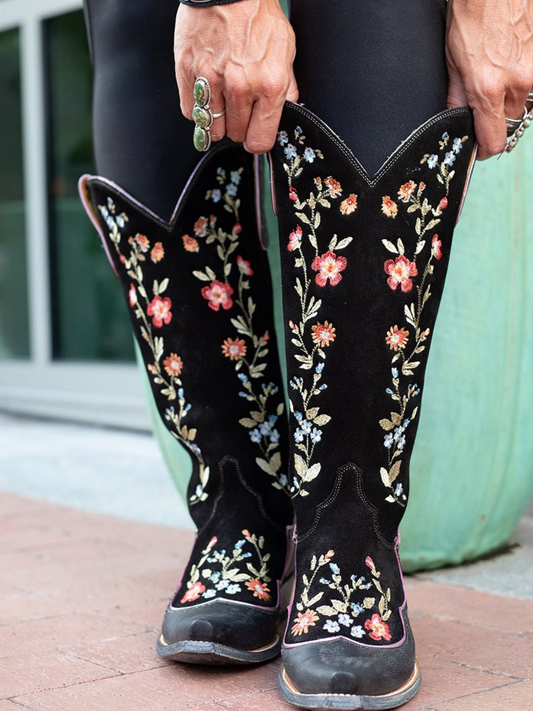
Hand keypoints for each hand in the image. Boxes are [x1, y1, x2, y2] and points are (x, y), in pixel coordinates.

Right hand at [174, 0, 297, 152]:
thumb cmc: (257, 14)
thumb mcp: (285, 49)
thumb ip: (287, 87)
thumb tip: (286, 110)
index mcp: (269, 85)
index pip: (260, 140)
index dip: (257, 140)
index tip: (254, 135)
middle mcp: (241, 87)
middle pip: (235, 135)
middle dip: (238, 127)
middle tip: (239, 110)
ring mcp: (212, 81)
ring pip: (212, 128)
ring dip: (217, 120)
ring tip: (222, 103)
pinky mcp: (188, 72)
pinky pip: (191, 112)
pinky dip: (197, 108)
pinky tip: (207, 94)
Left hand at [446, 0, 532, 158]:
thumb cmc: (471, 16)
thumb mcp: (452, 63)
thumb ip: (456, 99)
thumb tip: (456, 122)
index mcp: (488, 90)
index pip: (494, 141)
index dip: (484, 149)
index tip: (478, 147)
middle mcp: (515, 83)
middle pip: (509, 124)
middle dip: (495, 121)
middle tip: (481, 107)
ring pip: (521, 104)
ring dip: (508, 101)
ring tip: (494, 79)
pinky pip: (530, 85)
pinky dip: (519, 83)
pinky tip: (507, 67)